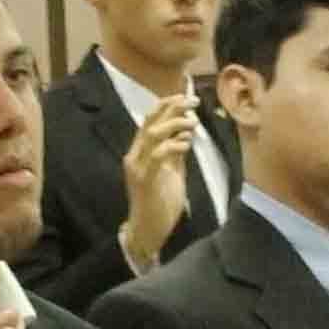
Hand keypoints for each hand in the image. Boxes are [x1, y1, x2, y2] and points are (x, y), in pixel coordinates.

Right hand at [117, 89, 196, 272]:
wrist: (147, 232)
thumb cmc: (160, 204)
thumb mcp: (171, 172)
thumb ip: (175, 153)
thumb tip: (187, 133)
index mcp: (140, 152)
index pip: (150, 120)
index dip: (167, 105)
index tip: (187, 97)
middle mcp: (134, 155)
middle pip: (150, 122)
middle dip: (173, 107)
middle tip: (194, 101)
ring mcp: (137, 167)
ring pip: (152, 134)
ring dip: (175, 124)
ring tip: (193, 122)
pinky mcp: (143, 180)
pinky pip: (157, 156)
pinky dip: (172, 145)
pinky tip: (186, 144)